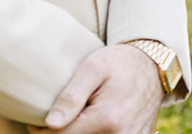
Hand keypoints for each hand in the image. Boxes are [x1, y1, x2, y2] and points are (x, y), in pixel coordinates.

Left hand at [32, 45, 162, 133]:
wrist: (153, 66)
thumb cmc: (119, 63)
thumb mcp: (93, 68)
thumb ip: (71, 96)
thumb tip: (51, 123)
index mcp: (107, 118)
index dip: (43, 132)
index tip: (38, 122)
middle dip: (63, 132)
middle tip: (59, 119)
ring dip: (81, 133)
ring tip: (80, 117)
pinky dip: (98, 133)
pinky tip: (95, 123)